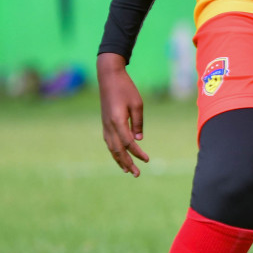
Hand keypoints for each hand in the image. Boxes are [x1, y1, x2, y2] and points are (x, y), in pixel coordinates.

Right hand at [97, 53, 149, 176]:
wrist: (109, 77)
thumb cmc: (126, 88)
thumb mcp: (137, 104)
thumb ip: (138, 123)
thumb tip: (138, 140)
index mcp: (118, 121)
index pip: (128, 143)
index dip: (137, 153)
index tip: (147, 160)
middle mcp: (109, 126)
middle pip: (117, 150)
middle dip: (127, 163)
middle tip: (136, 174)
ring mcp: (105, 125)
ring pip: (111, 147)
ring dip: (119, 160)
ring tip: (127, 170)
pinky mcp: (105, 123)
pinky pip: (108, 141)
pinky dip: (113, 151)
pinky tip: (118, 156)